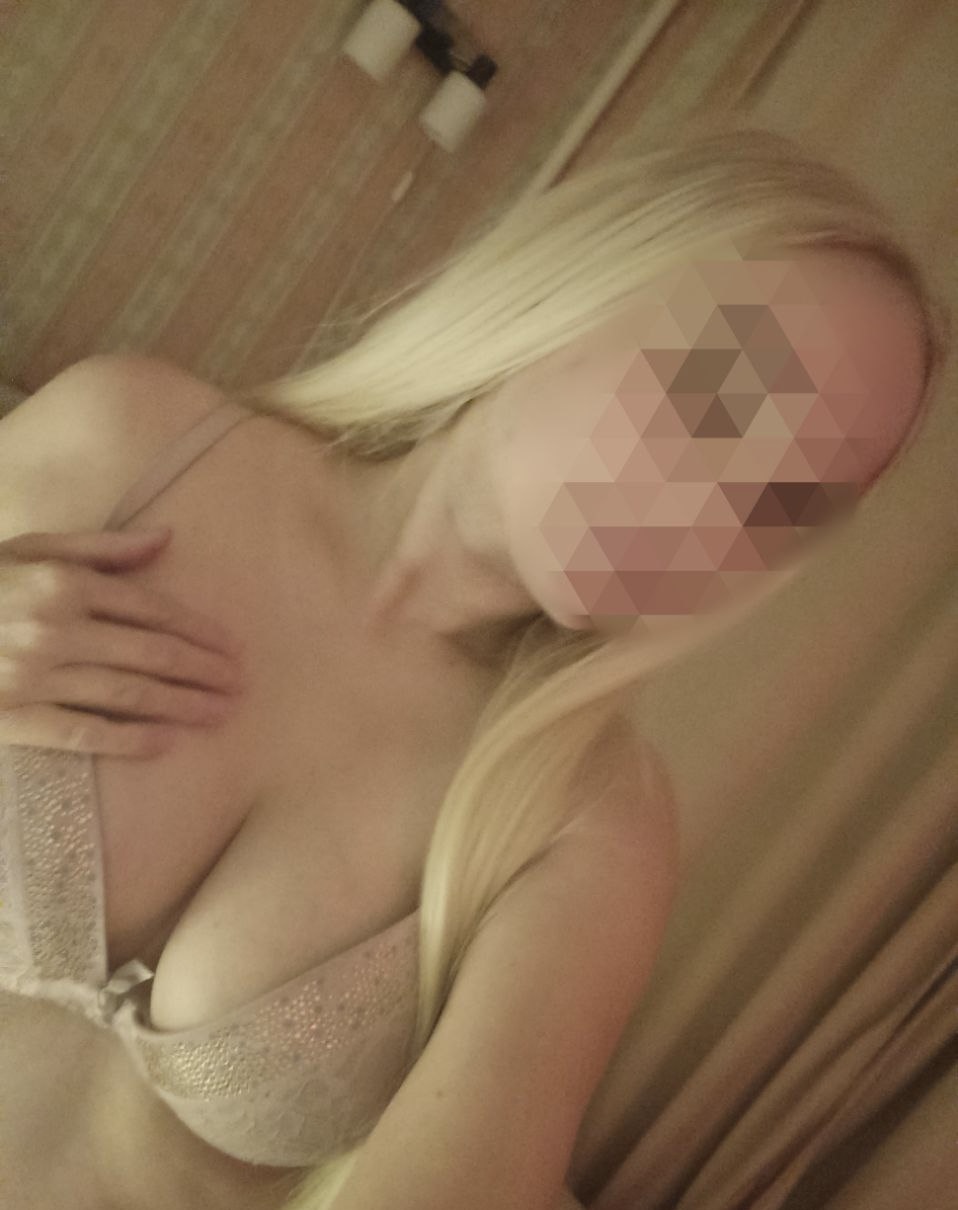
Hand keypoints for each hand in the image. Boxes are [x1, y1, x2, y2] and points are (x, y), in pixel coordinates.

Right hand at [0, 527, 244, 757]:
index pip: (151, 610)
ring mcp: (33, 675)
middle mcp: (55, 628)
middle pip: (150, 654)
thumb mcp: (31, 548)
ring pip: (125, 694)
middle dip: (202, 671)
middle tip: (240, 686)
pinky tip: (162, 744)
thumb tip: (166, 539)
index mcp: (64, 583)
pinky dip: (122, 739)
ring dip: (179, 705)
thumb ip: (100, 547)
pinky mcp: (12, 716)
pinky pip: (78, 732)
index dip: (198, 630)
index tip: (232, 647)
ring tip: (218, 714)